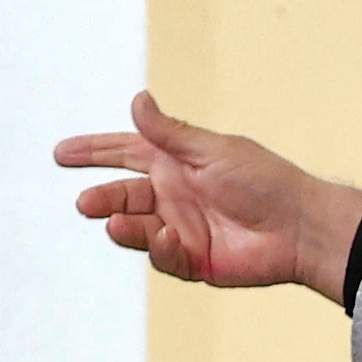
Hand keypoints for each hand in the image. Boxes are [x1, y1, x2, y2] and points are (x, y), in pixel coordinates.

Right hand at [52, 91, 361, 294]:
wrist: (300, 227)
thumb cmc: (265, 181)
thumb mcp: (212, 150)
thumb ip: (169, 133)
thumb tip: (137, 100)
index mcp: (175, 163)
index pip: (124, 153)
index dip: (93, 152)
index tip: (61, 154)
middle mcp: (174, 196)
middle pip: (123, 195)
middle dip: (102, 198)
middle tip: (85, 203)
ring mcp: (182, 229)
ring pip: (136, 229)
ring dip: (123, 225)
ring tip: (116, 222)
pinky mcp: (194, 261)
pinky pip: (163, 256)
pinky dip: (159, 248)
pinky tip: (167, 239)